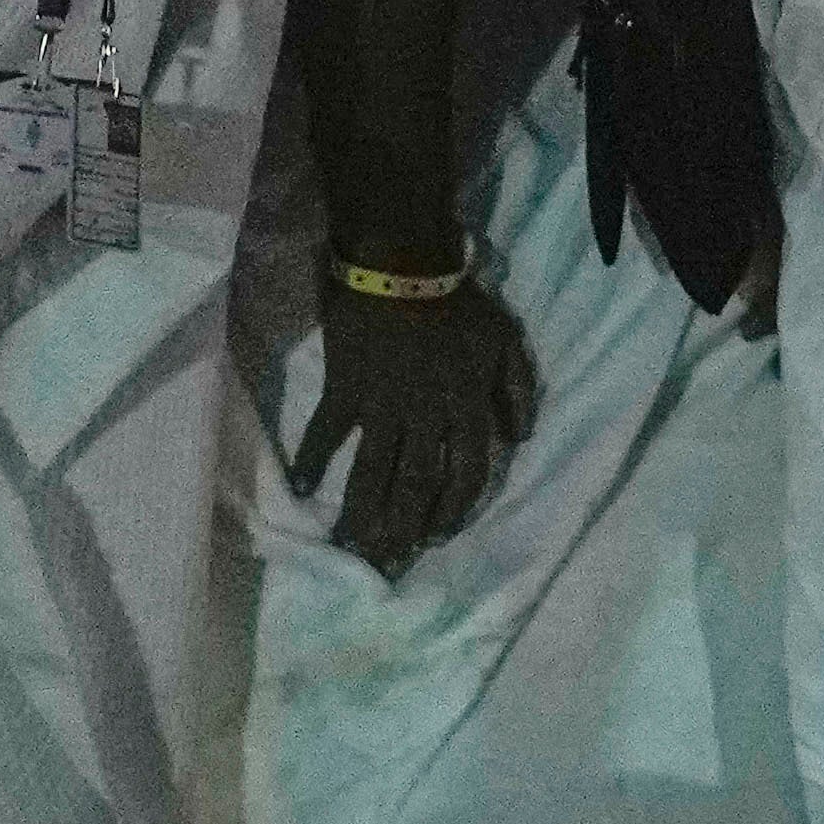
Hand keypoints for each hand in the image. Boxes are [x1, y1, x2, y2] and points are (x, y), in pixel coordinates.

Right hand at [300, 273, 537, 570]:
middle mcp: (426, 416)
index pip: (466, 473)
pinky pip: (326, 433)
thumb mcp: (507, 342)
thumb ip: (517, 391)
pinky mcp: (344, 390)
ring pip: (374, 471)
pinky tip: (302, 490)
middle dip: (405, 527)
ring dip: (363, 512)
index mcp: (466, 407)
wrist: (401, 262)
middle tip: (390, 562)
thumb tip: (520, 438)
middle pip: (417, 483)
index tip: (438, 535)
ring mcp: (382, 405)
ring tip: (351, 545)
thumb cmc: (458, 302)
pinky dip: (312, 461)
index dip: (454, 509)